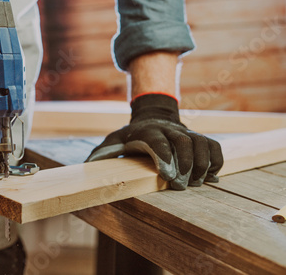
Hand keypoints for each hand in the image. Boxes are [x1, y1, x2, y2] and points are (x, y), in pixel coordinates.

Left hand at [86, 94, 223, 189]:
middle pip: (183, 141)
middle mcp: (170, 130)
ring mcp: (187, 133)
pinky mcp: (200, 139)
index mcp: (147, 131)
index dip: (164, 158)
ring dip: (202, 165)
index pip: (157, 142)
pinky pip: (215, 147)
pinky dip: (216, 162)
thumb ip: (101, 152)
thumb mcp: (113, 141)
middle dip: (185, 164)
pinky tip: (210, 177)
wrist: (154, 117)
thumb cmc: (131, 136)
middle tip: (181, 185)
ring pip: (202, 144)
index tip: (167, 177)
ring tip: (196, 183)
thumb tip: (86, 165)